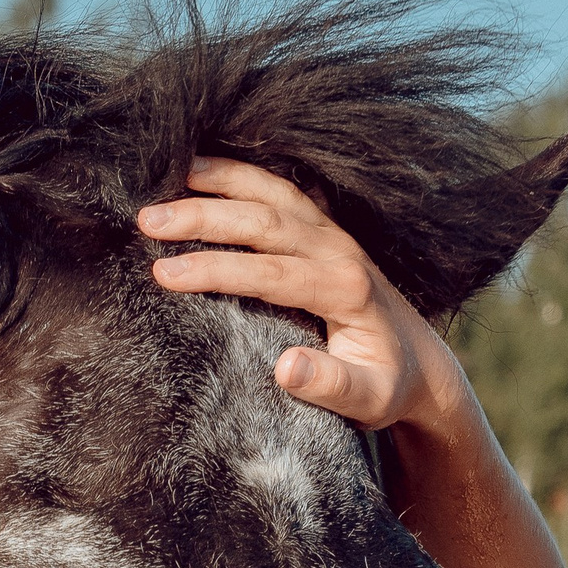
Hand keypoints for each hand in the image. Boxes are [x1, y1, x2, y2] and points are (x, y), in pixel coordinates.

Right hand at [138, 159, 470, 435]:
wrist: (421, 364)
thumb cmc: (388, 385)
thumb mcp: (368, 400)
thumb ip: (331, 386)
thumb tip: (285, 368)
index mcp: (345, 290)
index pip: (270, 272)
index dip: (215, 269)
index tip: (165, 273)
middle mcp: (338, 250)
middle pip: (263, 220)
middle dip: (201, 216)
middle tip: (146, 221)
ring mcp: (332, 234)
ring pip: (270, 192)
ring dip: (216, 181)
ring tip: (163, 177)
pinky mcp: (324, 229)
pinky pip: (279, 190)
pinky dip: (239, 174)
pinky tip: (202, 167)